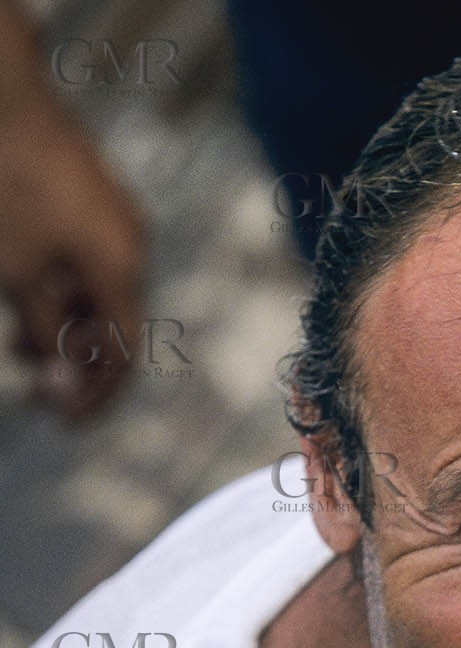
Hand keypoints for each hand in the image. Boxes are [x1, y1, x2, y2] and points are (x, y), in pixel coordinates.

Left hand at [0, 98, 145, 418]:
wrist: (5, 98)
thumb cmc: (9, 186)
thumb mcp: (20, 272)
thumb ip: (47, 330)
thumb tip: (64, 381)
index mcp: (123, 268)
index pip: (125, 351)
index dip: (98, 393)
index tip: (66, 420)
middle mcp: (131, 246)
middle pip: (116, 325)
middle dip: (79, 364)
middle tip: (40, 394)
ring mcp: (114, 221)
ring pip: (98, 293)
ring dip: (65, 329)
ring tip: (22, 349)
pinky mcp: (90, 202)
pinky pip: (87, 263)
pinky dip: (62, 293)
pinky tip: (28, 302)